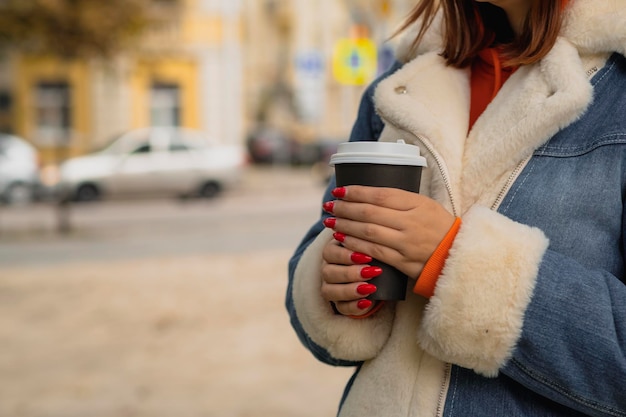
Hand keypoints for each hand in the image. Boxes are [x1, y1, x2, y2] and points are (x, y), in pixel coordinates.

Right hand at [320, 238, 382, 315]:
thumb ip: (368, 243)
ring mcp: (330, 287)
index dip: (345, 255)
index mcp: (332, 251)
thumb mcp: (369, 247)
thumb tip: (375, 238)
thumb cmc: (373, 255)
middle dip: (350, 273)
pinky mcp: (339, 304)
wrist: (380, 275)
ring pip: (329, 291)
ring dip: (350, 290)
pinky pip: (341, 307)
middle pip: (327, 272)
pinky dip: (354, 306)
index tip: (367, 256)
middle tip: (371, 272)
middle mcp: (327, 269)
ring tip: (370, 288)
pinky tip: (368, 302)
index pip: (329, 252)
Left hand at [324, 186, 454, 278]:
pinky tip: (342, 239)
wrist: (457, 255)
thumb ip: (401, 200)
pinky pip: (374, 251)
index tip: (340, 190)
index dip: (357, 192)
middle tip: (329, 205)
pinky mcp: (402, 261)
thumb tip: (368, 194)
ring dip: (345, 226)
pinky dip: (355, 245)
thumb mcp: (426, 205)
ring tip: (330, 221)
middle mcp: (411, 222)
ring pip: (368, 232)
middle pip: (370, 213)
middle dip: (345, 208)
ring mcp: (406, 243)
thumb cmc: (439, 226)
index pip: (381, 194)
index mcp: (418, 204)